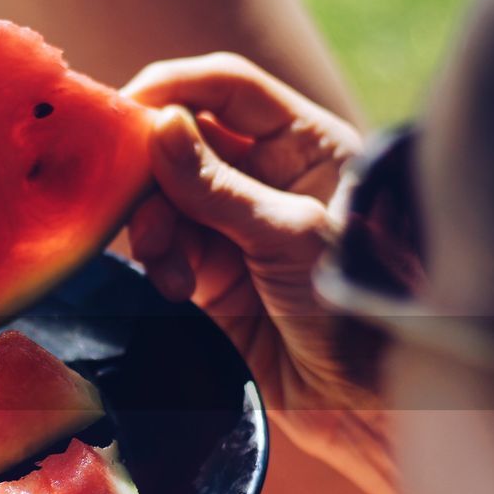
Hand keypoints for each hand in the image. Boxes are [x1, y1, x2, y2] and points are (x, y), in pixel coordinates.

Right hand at [121, 54, 397, 493]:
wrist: (367, 405)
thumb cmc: (357, 307)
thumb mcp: (291, 235)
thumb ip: (219, 185)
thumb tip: (158, 125)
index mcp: (301, 144)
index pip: (226, 88)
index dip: (174, 87)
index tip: (126, 111)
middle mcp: (263, 178)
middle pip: (181, 142)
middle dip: (149, 168)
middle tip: (125, 195)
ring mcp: (232, 229)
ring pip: (162, 199)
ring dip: (152, 226)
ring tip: (166, 262)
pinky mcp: (210, 280)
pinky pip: (163, 252)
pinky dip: (159, 266)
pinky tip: (179, 292)